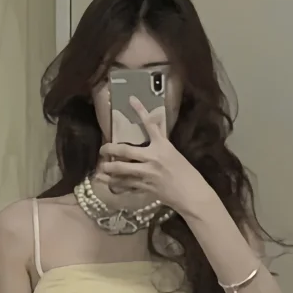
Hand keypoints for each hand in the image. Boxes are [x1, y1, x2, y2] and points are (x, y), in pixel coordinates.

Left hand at [97, 100, 209, 217]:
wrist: (191, 193)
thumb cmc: (186, 173)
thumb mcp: (174, 153)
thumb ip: (161, 142)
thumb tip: (154, 129)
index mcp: (163, 146)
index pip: (150, 124)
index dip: (140, 111)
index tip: (131, 99)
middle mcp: (153, 158)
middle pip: (126, 151)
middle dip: (110, 149)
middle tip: (102, 149)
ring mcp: (147, 173)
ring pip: (122, 169)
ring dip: (108, 168)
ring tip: (101, 168)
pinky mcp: (145, 187)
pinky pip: (126, 184)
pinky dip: (115, 183)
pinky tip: (107, 182)